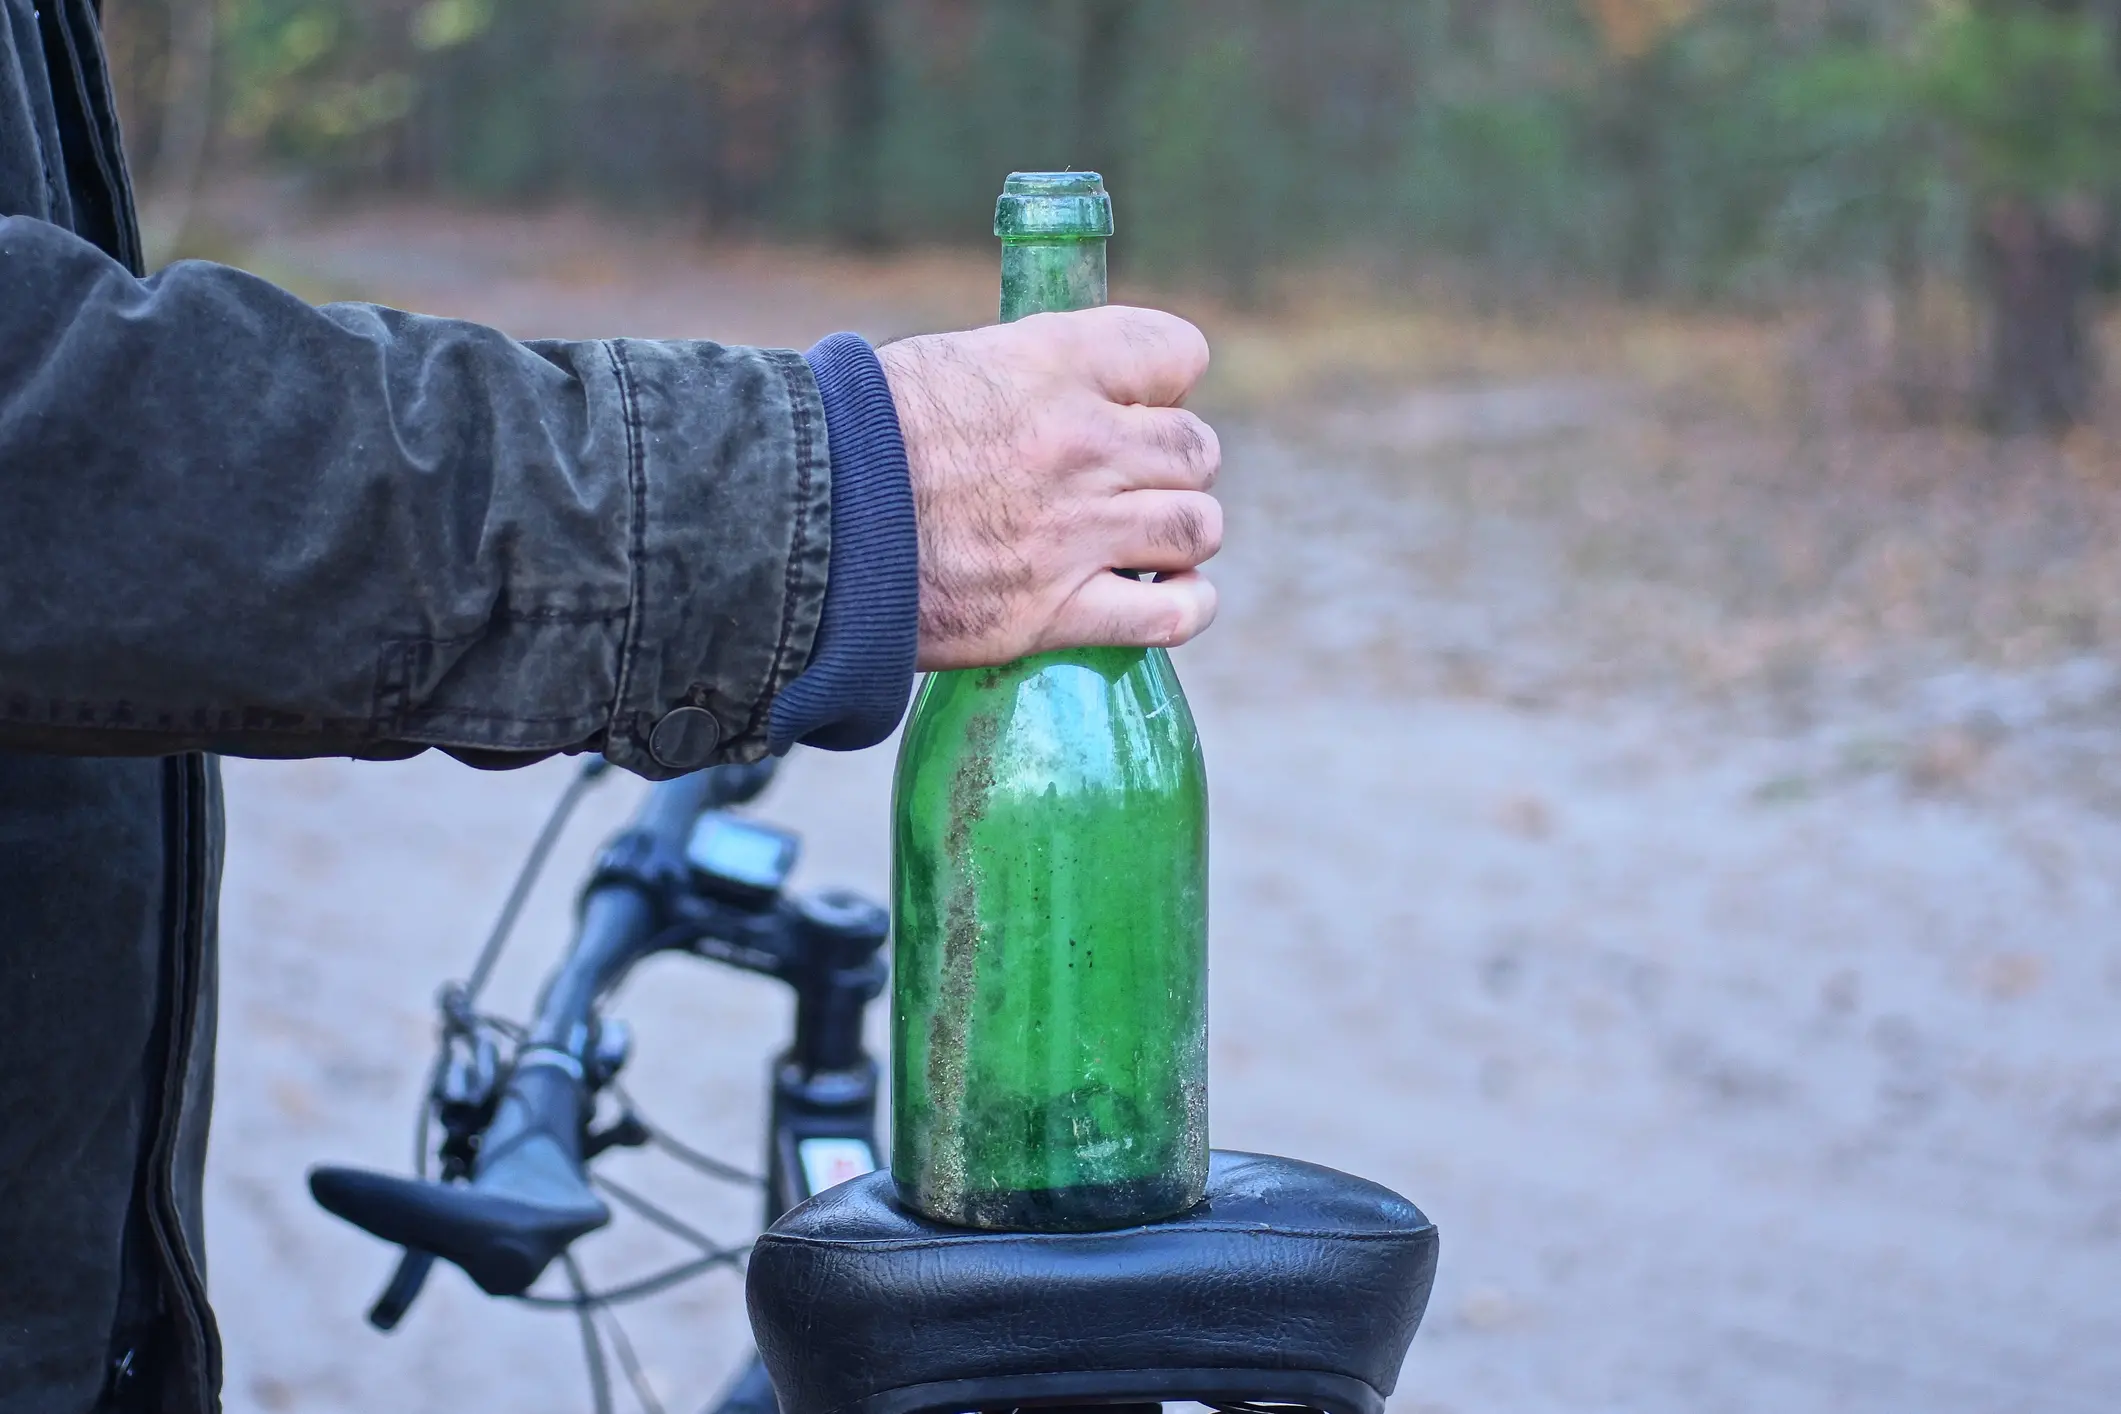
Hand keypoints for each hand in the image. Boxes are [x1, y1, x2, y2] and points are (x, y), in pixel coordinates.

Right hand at [879, 305, 1221, 669]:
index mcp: (1053, 362)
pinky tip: (1168, 597)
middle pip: (1196, 450)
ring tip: (1140, 544)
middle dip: (1170, 468)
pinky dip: (1186, 607)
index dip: (1163, 385)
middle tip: (1125, 486)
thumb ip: (1027, 376)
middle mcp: (1079, 442)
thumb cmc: (858, 437)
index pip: (1179, 354)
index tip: (1132, 408)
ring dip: (1179, 535)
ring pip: (1198, 526)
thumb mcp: (950, 365)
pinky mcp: (1055, 611)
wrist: (797, 521)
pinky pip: (1173, 614)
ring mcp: (1074, 530)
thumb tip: (1063, 394)